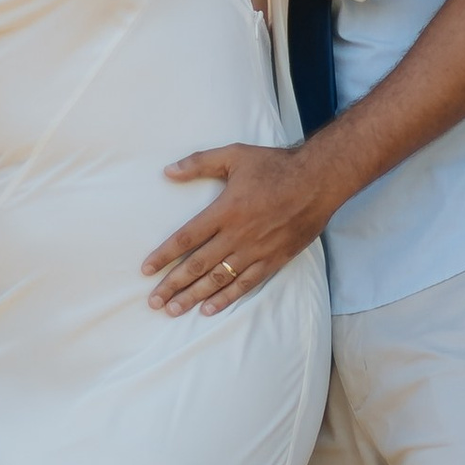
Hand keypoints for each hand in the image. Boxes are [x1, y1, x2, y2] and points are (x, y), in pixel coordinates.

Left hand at [144, 139, 333, 312]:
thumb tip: (167, 171)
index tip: (146, 270)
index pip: (186, 238)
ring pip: (218, 279)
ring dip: (194, 296)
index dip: (164, 256)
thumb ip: (199, 163)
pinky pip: (245, 284)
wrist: (318, 181)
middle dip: (173, 285)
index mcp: (224, 211)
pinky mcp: (273, 260)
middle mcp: (237, 235)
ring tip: (174, 309)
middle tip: (154, 301)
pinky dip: (226, 298)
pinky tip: (209, 308)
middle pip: (197, 266)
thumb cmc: (275, 166)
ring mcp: (255, 251)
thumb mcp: (234, 155)